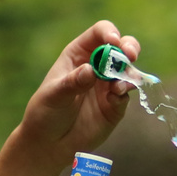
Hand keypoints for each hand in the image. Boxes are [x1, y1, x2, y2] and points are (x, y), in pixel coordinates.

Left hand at [12, 21, 142, 168]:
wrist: (52, 142)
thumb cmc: (46, 112)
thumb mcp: (54, 95)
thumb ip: (73, 82)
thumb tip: (91, 70)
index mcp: (79, 54)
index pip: (99, 34)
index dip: (109, 33)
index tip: (114, 41)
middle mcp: (97, 66)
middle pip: (121, 47)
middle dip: (129, 48)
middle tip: (130, 56)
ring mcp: (108, 85)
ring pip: (128, 70)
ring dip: (129, 74)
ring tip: (119, 87)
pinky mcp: (116, 104)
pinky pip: (127, 93)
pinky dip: (125, 93)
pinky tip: (115, 98)